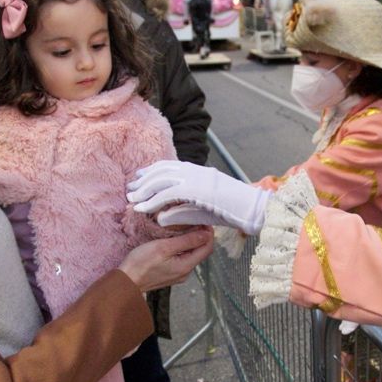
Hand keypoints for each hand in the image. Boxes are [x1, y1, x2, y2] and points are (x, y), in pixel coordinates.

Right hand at [119, 227, 213, 291]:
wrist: (125, 281)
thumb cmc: (141, 264)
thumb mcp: (164, 247)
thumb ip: (187, 241)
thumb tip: (206, 234)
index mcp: (186, 266)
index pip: (207, 248)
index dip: (208, 233)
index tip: (202, 220)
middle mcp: (185, 272)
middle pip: (200, 251)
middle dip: (200, 236)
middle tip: (193, 220)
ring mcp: (178, 274)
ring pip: (191, 254)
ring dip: (190, 241)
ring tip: (183, 228)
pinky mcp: (170, 273)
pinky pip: (182, 258)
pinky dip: (182, 248)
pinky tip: (174, 240)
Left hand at [128, 160, 270, 235]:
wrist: (251, 207)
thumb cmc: (232, 209)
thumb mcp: (205, 207)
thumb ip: (184, 209)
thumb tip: (163, 215)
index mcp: (198, 171)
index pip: (169, 166)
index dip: (152, 171)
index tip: (140, 177)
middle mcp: (194, 171)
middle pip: (161, 172)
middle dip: (143, 180)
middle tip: (130, 188)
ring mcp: (194, 179)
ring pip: (160, 182)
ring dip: (144, 191)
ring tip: (132, 199)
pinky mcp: (194, 190)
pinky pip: (167, 195)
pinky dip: (152, 201)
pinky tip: (142, 208)